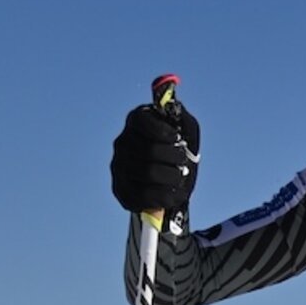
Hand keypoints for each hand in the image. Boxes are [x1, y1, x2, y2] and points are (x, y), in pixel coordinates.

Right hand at [109, 83, 199, 216]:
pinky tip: (172, 192)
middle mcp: (122, 143)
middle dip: (174, 157)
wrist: (174, 186)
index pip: (141, 120)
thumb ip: (182, 118)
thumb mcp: (187, 132)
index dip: (161, 130)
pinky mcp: (121, 191)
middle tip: (183, 161)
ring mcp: (119, 167)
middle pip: (149, 150)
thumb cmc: (178, 153)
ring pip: (148, 172)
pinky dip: (165, 195)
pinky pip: (144, 195)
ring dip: (173, 177)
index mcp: (136, 122)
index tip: (176, 138)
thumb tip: (174, 109)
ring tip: (178, 177)